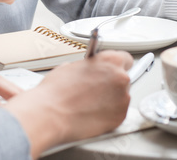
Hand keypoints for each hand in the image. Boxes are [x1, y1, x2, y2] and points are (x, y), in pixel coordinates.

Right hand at [4, 51, 132, 157]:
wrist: (51, 114)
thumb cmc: (57, 91)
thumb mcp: (71, 66)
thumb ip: (89, 67)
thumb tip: (91, 71)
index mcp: (110, 61)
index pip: (125, 59)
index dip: (115, 65)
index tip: (110, 70)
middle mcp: (121, 78)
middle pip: (124, 78)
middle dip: (112, 83)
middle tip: (96, 89)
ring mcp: (122, 99)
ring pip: (121, 96)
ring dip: (111, 98)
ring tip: (91, 103)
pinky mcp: (119, 117)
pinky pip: (118, 112)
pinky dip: (109, 113)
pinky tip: (93, 113)